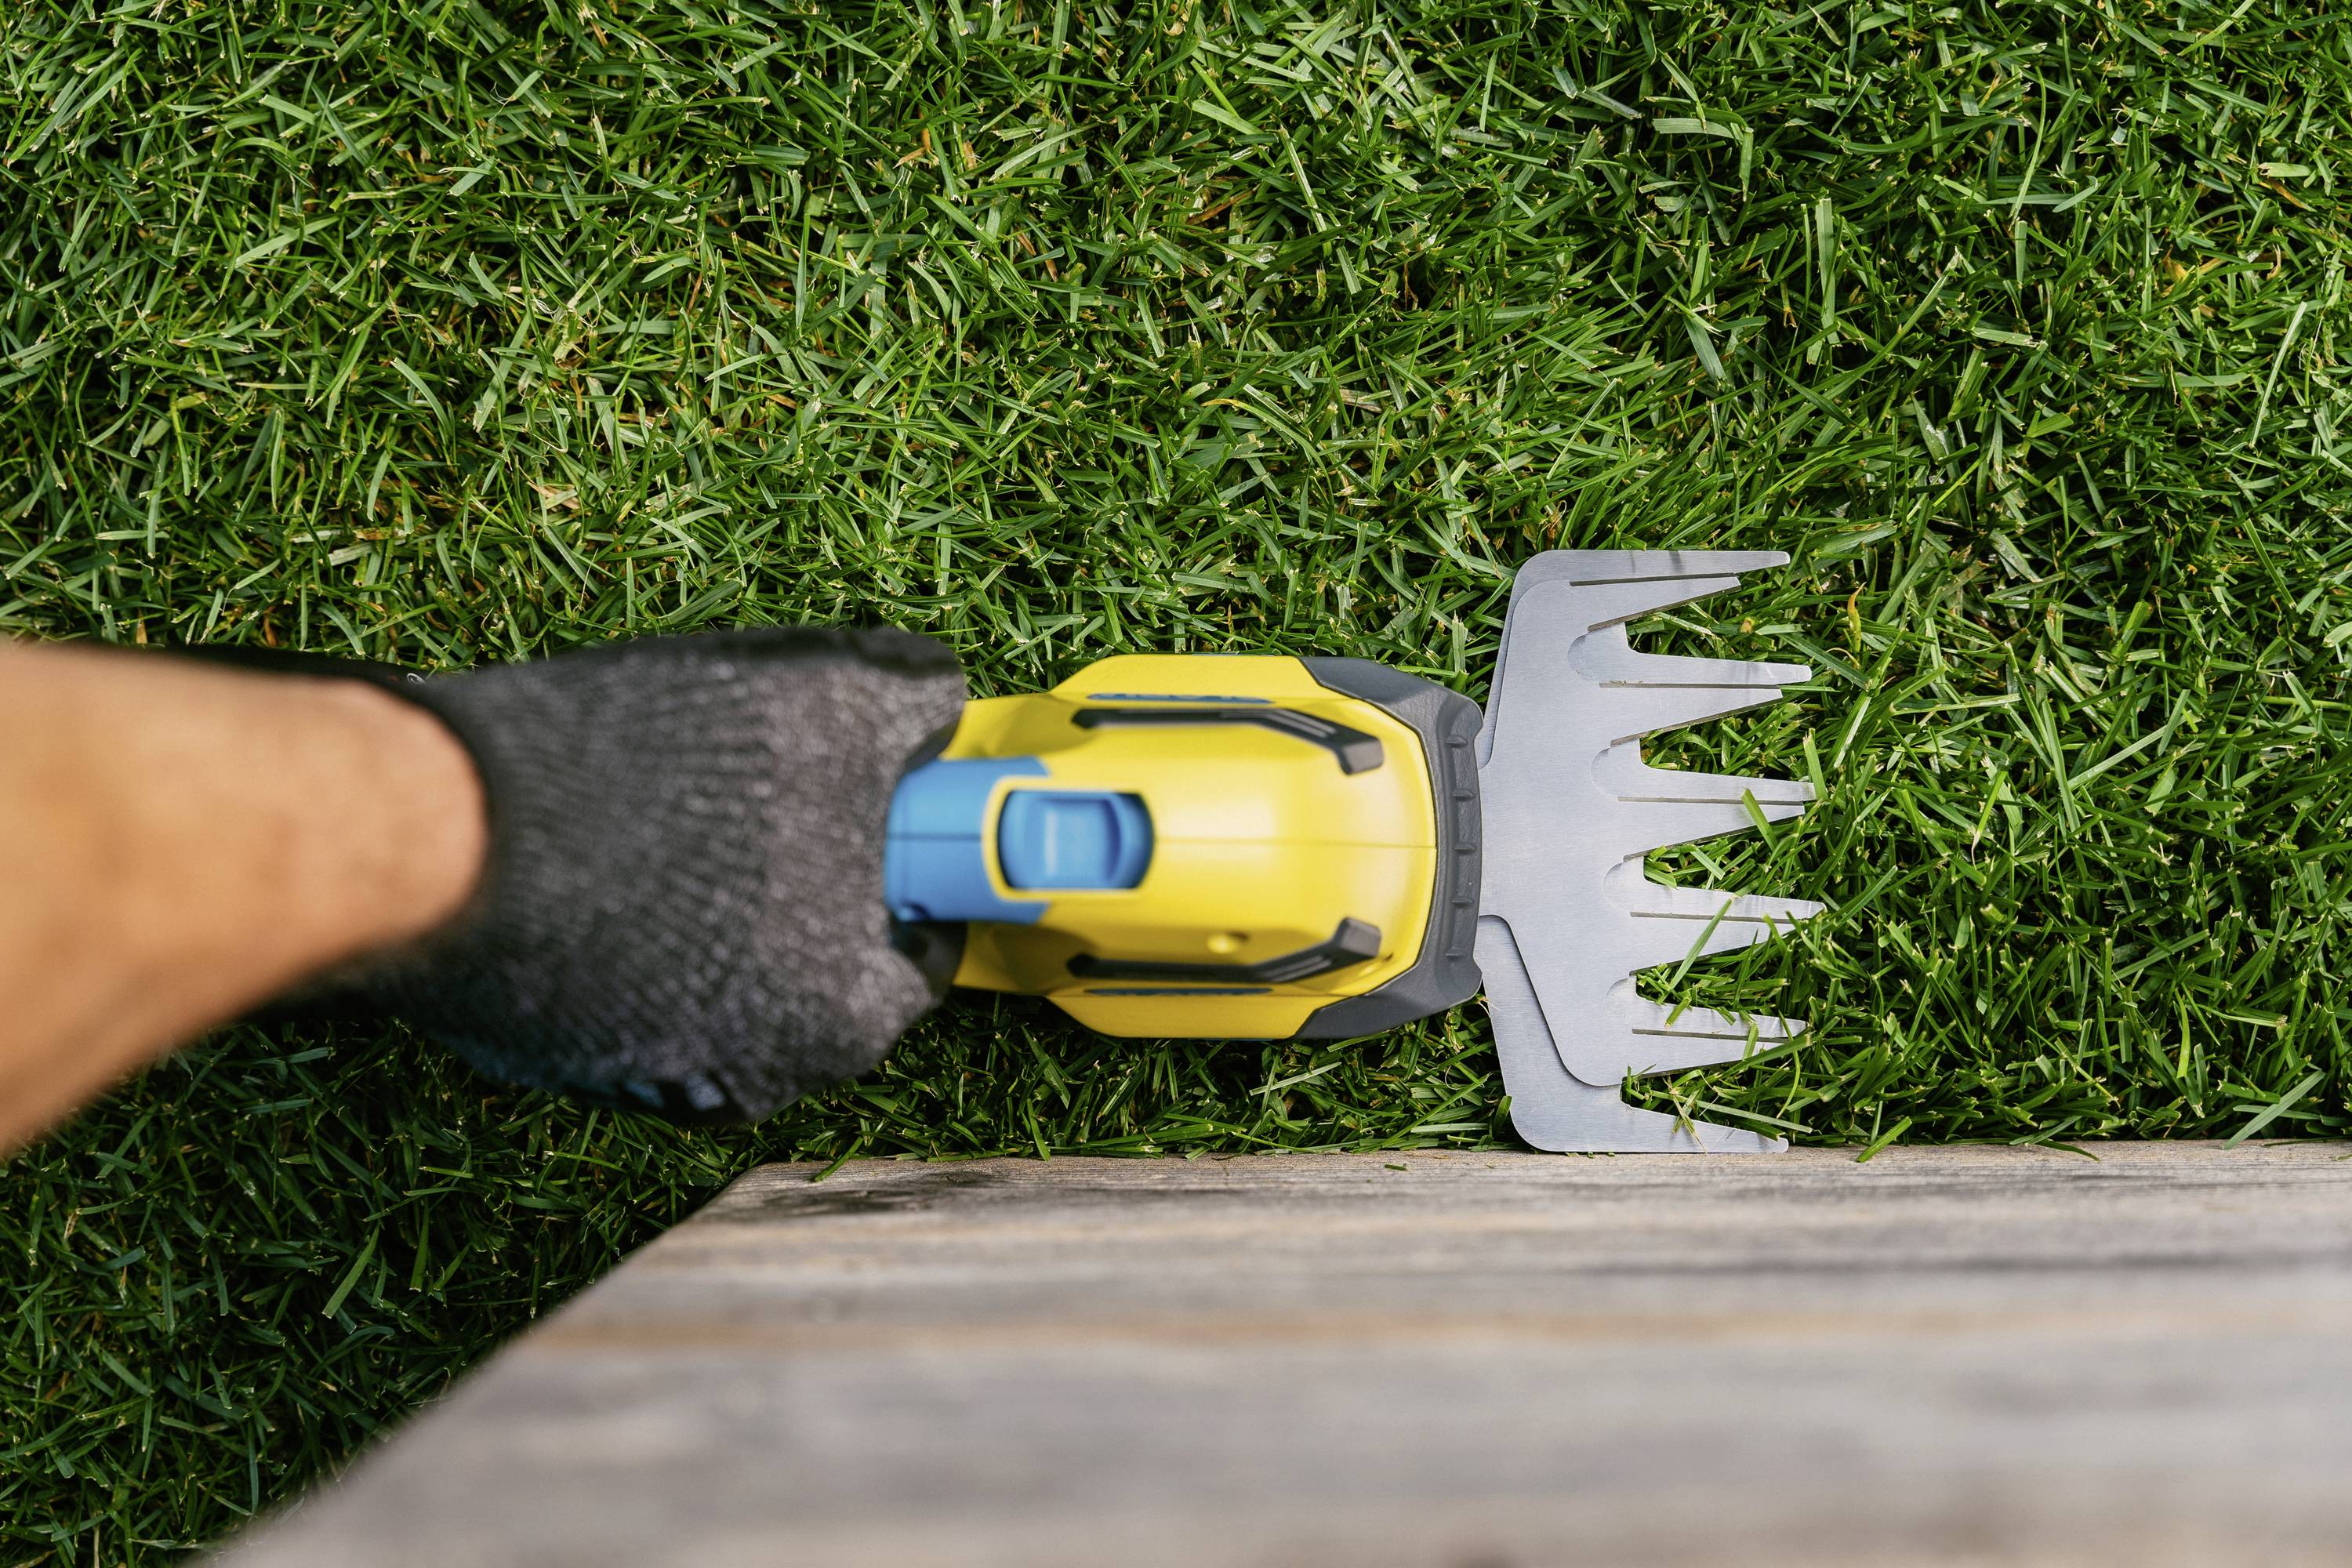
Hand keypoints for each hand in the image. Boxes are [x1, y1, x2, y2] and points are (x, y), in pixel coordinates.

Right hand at [349, 626, 965, 1121]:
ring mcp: (643, 1076)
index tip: (876, 802)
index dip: (906, 858)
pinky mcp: (550, 1053)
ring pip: (720, 970)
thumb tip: (936, 709)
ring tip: (670, 803)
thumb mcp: (829, 696)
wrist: (442, 828)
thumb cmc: (659, 778)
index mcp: (846, 1018)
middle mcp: (755, 1079)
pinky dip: (627, 919)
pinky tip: (596, 843)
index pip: (920, 950)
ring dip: (713, 897)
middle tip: (763, 787)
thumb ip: (914, 706)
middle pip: (817, 962)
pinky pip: (627, 977)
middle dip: (806, 878)